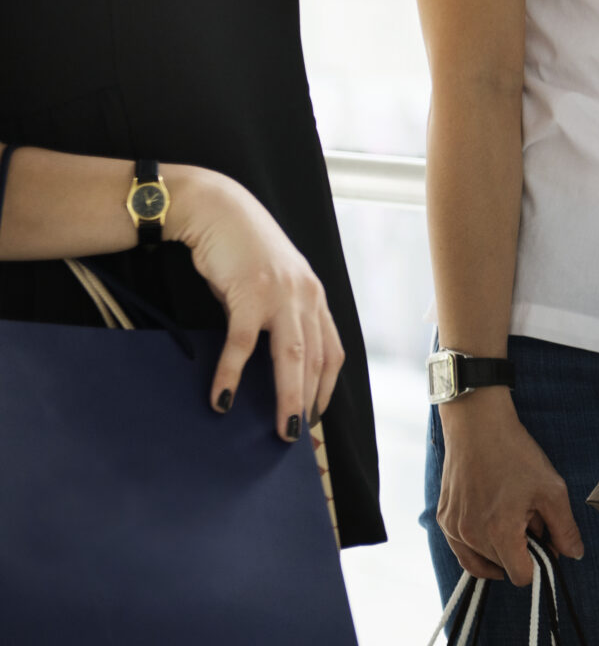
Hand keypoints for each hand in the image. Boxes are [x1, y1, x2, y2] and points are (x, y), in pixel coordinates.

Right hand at [176, 168, 344, 439]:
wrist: (218, 209)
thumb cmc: (242, 252)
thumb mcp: (271, 285)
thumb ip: (277, 317)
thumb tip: (270, 363)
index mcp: (315, 298)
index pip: (333, 351)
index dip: (327, 386)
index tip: (317, 415)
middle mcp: (307, 297)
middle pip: (317, 360)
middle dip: (311, 401)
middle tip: (299, 435)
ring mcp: (282, 294)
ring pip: (291, 357)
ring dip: (288, 396)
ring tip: (280, 429)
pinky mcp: (250, 292)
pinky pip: (243, 343)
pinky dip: (233, 374)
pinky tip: (223, 399)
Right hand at [434, 393, 585, 585]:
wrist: (477, 426)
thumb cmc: (516, 455)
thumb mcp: (551, 490)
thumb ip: (564, 528)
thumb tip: (574, 555)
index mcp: (500, 533)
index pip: (521, 576)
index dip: (539, 563)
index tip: (545, 542)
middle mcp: (471, 537)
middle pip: (502, 567)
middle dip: (520, 551)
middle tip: (528, 518)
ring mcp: (453, 530)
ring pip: (481, 561)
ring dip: (498, 549)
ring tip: (510, 517)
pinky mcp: (443, 520)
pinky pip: (462, 549)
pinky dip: (478, 545)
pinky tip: (491, 521)